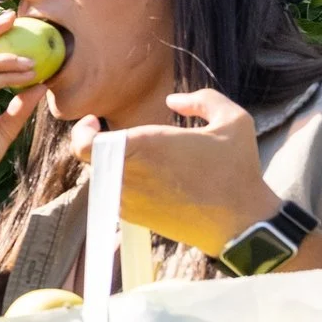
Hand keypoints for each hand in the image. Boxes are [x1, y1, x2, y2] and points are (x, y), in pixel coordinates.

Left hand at [67, 88, 280, 253]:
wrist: (240, 221)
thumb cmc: (236, 168)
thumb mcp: (233, 120)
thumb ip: (202, 100)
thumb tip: (172, 101)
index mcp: (143, 147)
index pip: (84, 144)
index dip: (81, 132)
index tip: (94, 122)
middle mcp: (127, 174)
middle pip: (91, 157)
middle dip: (101, 144)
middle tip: (117, 135)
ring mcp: (127, 199)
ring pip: (103, 175)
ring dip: (115, 163)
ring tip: (143, 157)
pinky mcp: (132, 216)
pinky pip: (115, 193)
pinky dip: (125, 182)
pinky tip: (152, 178)